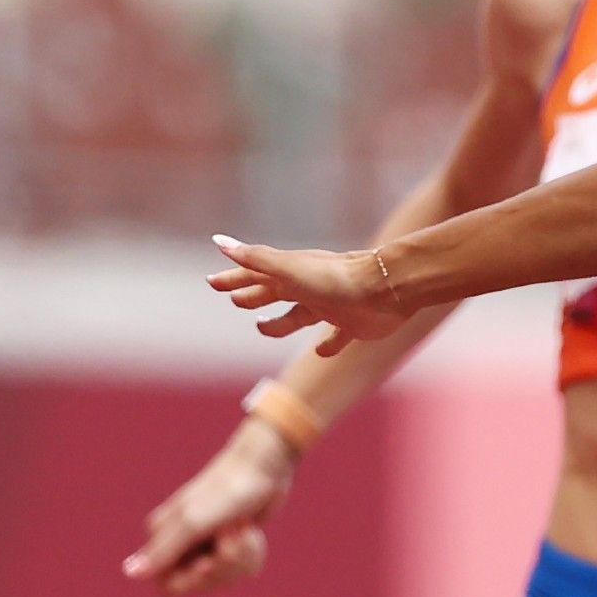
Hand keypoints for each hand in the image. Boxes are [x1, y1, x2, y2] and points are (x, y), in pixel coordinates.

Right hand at [123, 426, 294, 596]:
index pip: (169, 587)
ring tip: (244, 528)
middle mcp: (181, 542)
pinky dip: (251, 551)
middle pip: (200, 584)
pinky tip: (251, 530)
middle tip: (231, 536)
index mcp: (162, 537)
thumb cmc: (225, 491)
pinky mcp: (231, 541)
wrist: (263, 465)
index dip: (192, 582)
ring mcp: (207, 542)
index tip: (208, 562)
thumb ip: (163, 551)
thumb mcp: (193, 523)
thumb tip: (129, 573)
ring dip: (241, 556)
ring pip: (223, 577)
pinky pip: (241, 566)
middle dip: (223, 566)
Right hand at [208, 235, 400, 356]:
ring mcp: (331, 306)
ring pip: (299, 316)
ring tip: (262, 328)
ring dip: (280, 322)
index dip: (234, 279)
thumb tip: (219, 243)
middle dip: (254, 296)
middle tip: (235, 300)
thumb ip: (255, 259)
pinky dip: (328, 345)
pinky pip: (336, 337)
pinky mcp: (352, 325)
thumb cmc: (334, 279)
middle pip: (274, 293)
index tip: (212, 282)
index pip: (255, 275)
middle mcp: (309, 289)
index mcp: (292, 274)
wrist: (385, 290)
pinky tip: (321, 353)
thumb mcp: (288, 270)